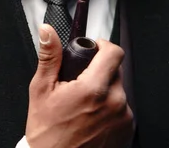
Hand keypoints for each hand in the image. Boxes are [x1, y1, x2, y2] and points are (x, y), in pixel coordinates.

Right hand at [25, 25, 132, 147]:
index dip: (103, 46)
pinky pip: (122, 110)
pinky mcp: (127, 133)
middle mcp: (114, 104)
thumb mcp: (41, 90)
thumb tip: (48, 33)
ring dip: (104, 92)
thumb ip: (49, 57)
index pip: (114, 53)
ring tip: (83, 106)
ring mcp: (123, 120)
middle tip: (79, 83)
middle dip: (98, 71)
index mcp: (93, 90)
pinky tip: (91, 119)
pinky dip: (109, 109)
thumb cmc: (47, 134)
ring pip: (118, 91)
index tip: (94, 49)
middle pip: (115, 71)